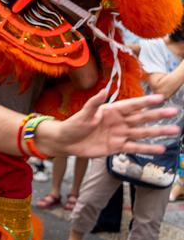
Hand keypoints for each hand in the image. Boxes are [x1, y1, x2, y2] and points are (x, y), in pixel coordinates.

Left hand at [39, 89, 180, 157]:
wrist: (66, 142)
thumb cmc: (73, 125)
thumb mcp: (83, 113)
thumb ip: (94, 103)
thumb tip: (104, 90)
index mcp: (112, 110)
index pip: (132, 105)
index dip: (146, 101)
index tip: (161, 98)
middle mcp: (119, 122)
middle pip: (142, 118)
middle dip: (158, 115)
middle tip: (175, 111)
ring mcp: (119, 135)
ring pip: (142, 133)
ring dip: (158, 132)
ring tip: (175, 130)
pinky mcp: (116, 147)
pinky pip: (134, 147)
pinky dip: (147, 149)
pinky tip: (160, 149)